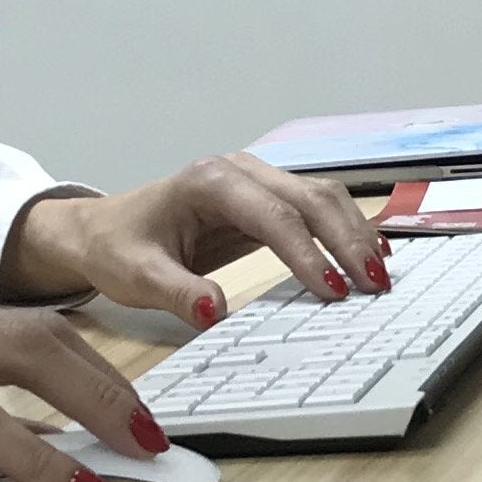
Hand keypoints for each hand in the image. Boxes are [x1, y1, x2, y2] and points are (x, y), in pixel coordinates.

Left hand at [0, 155, 391, 323]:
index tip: (333, 291)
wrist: (101, 229)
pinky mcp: (267, 199)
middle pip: (311, 198)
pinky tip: (369, 253)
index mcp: (210, 182)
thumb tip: (217, 310)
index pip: (274, 216)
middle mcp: (241, 171)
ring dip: (355, 233)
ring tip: (380, 274)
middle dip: (348, 240)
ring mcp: (257, 181)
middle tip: (375, 284)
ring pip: (322, 197)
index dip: (308, 253)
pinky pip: (316, 208)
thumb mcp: (135, 276)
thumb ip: (176, 293)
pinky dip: (346, 229)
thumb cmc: (117, 248)